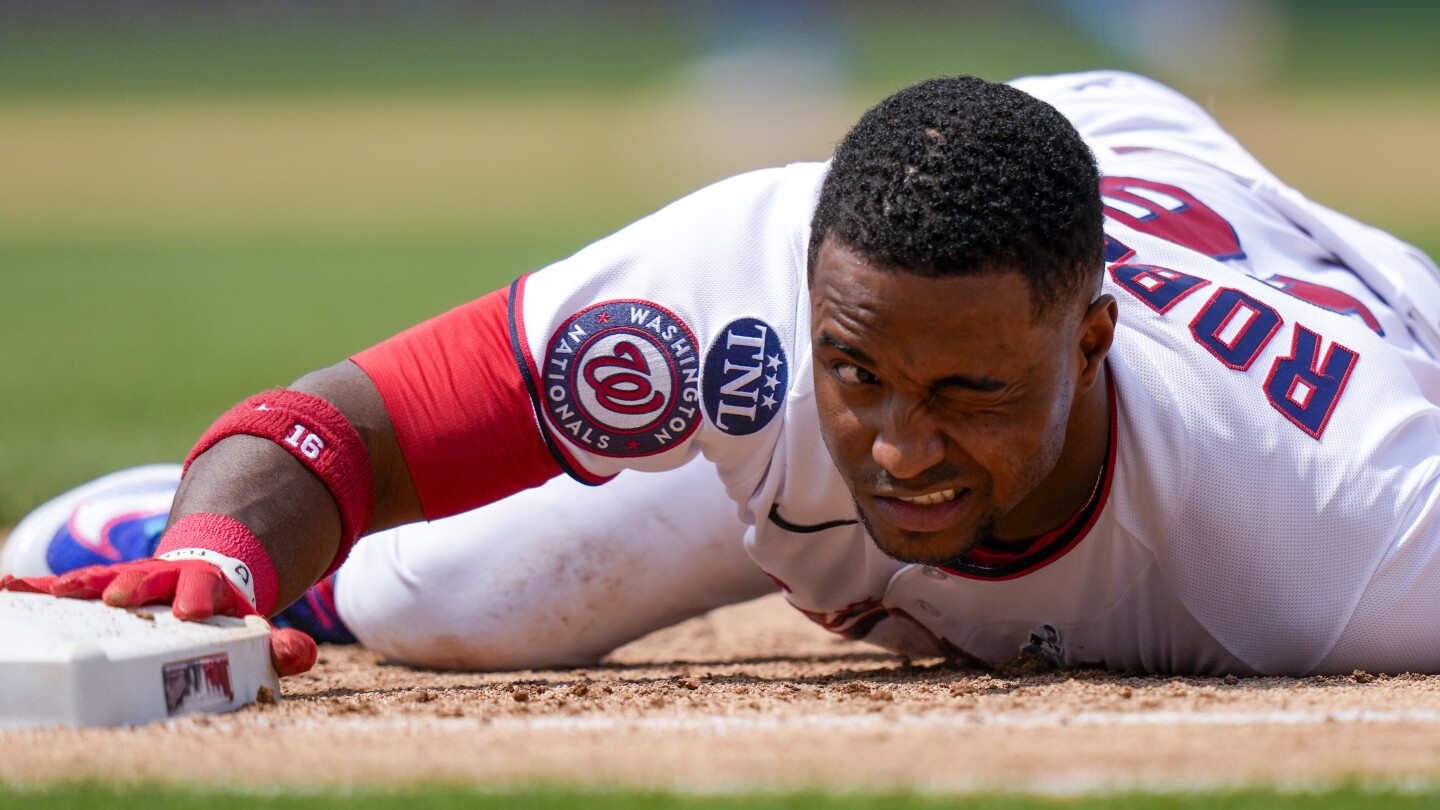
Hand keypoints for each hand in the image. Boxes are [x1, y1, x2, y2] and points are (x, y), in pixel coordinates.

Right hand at [1, 560, 316, 676]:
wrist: (205, 577)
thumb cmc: (227, 617)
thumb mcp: (256, 630)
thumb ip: (280, 646)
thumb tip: (302, 655)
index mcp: (209, 589)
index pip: (209, 589)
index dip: (203, 597)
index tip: (193, 610)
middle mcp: (168, 580)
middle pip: (154, 577)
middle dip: (139, 584)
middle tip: (120, 594)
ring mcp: (133, 581)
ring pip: (104, 578)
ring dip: (81, 584)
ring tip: (53, 590)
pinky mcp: (101, 588)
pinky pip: (67, 586)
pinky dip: (37, 588)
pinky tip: (7, 588)